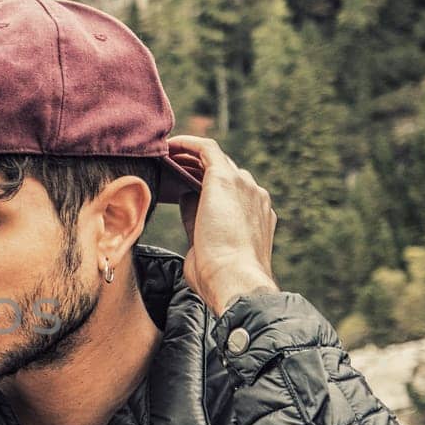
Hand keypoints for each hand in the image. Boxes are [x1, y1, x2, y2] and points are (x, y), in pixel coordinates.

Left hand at [166, 135, 278, 315]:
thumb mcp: (207, 246)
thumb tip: (184, 198)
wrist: (235, 280)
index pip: (232, 194)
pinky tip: (169, 146)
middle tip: (172, 167)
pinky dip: (187, 144)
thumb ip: (197, 220)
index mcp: (256, 217)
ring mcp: (245, 186)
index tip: (185, 185)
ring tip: (168, 155)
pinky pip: (206, 149)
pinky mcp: (226, 179)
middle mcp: (255, 197)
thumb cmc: (220, 278)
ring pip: (216, 159)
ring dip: (191, 155)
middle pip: (226, 173)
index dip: (207, 188)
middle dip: (198, 168)